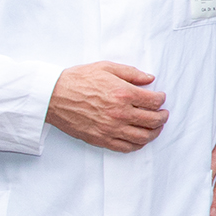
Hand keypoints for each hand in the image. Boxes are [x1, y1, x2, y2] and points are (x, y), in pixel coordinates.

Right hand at [47, 61, 167, 151]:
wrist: (52, 95)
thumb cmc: (77, 80)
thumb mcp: (106, 68)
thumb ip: (131, 73)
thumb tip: (150, 78)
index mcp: (123, 93)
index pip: (154, 101)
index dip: (161, 99)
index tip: (160, 97)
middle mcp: (120, 113)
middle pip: (153, 120)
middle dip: (163, 116)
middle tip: (163, 113)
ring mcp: (111, 128)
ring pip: (144, 137)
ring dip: (155, 132)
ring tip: (155, 126)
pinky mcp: (101, 139)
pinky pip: (126, 147)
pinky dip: (138, 144)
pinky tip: (140, 138)